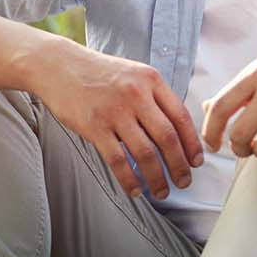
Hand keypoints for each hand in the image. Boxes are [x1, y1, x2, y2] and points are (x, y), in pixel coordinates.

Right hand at [36, 44, 203, 198]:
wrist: (60, 66)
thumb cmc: (100, 73)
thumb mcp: (135, 74)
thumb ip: (155, 97)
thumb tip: (176, 130)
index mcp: (152, 80)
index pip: (181, 116)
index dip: (192, 143)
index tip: (196, 160)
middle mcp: (137, 94)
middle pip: (167, 137)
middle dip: (179, 165)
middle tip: (184, 181)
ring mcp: (115, 111)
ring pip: (144, 152)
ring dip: (156, 177)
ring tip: (162, 190)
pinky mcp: (94, 126)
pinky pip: (117, 159)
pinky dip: (129, 178)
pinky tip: (135, 189)